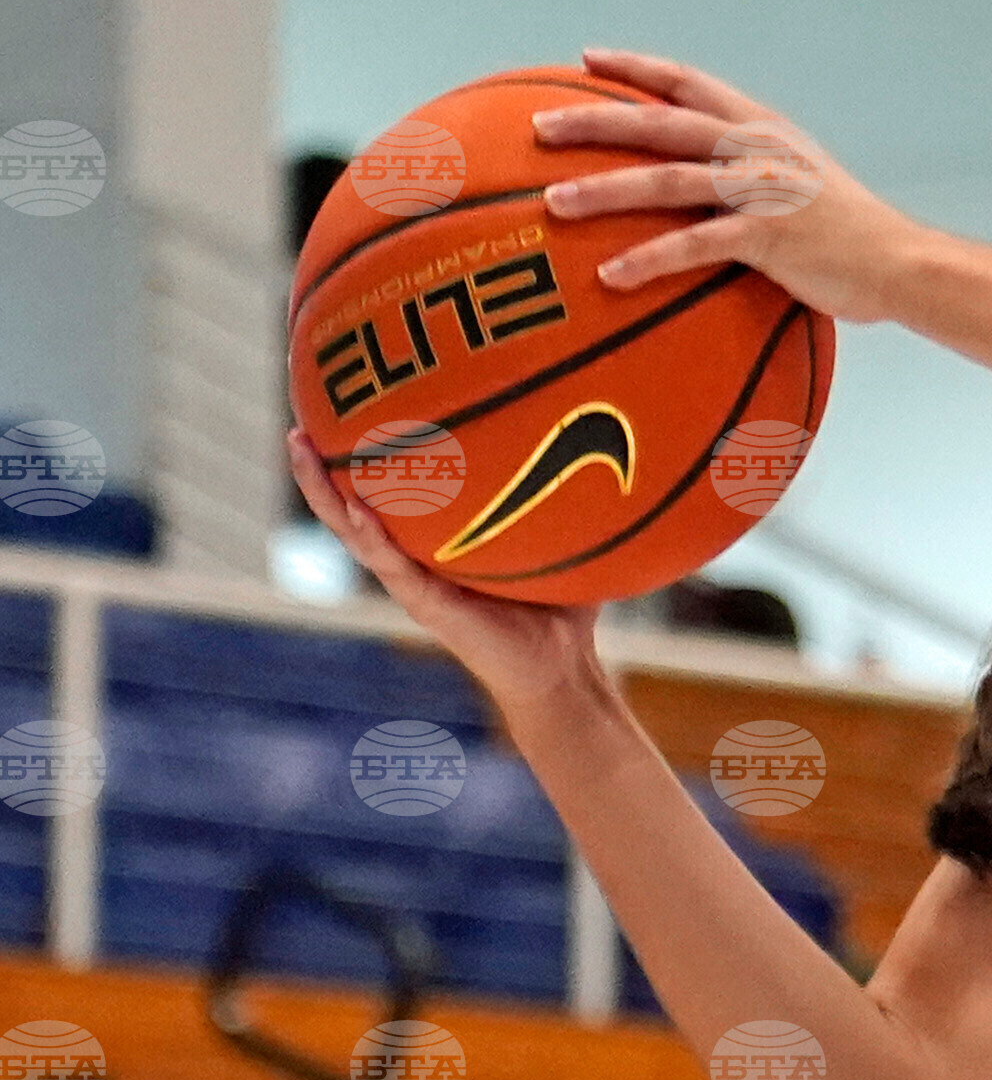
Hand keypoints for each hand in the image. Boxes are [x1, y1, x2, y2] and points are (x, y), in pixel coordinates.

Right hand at [287, 430, 607, 720]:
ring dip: (325, 493)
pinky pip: (392, 566)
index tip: (335, 413)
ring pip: (354, 533)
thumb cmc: (563, 599)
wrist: (562, 666)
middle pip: (350, 508)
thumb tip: (609, 423)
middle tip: (295, 425)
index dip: (358, 460)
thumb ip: (566, 487)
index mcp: (432, 545)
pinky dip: (373, 535)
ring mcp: (414, 585)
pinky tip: (356, 507)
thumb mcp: (557, 531)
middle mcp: (413, 562)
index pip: (386, 495)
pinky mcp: (428, 606)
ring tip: (302, 450)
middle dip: (319, 469)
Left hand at [530, 49, 915, 322]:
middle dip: (594, 121)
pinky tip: (610, 276)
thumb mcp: (797, 178)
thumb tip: (697, 178)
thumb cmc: (843, 230)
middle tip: (538, 128)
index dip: (635, 67)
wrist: (897, 261)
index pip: (687, 82)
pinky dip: (649, 258)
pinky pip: (695, 244)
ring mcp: (761, 189)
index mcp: (760, 127)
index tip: (586, 59)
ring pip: (667, 180)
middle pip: (660, 122)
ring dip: (605, 190)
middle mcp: (755, 148)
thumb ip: (748, 168)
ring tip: (553, 204)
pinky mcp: (767, 235)